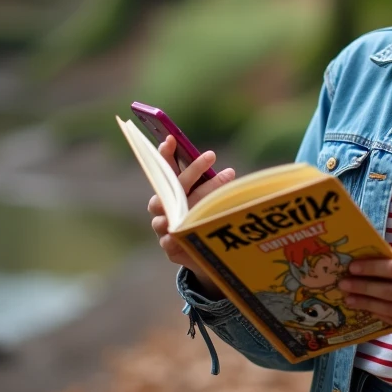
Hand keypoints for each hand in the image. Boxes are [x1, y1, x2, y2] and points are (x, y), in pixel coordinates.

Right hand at [148, 136, 234, 269]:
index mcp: (169, 191)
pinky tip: (192, 230)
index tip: (171, 138)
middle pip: (173, 186)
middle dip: (192, 170)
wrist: (202, 253)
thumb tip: (229, 173)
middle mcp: (162, 206)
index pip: (164, 169)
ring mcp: (162, 227)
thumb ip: (210, 185)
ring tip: (212, 199)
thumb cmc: (204, 217)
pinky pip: (171, 240)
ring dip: (194, 202)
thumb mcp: (209, 198)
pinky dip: (181, 234)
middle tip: (211, 154)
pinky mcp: (169, 248)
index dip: (165, 154)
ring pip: (173, 212)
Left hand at [339, 247, 391, 335]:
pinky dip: (382, 315)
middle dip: (363, 287)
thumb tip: (381, 254)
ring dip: (367, 303)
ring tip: (350, 298)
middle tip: (343, 284)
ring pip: (391, 309)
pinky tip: (369, 309)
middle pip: (389, 291)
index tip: (353, 266)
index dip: (372, 268)